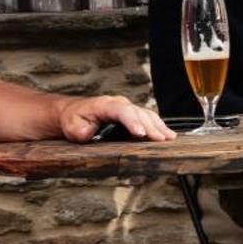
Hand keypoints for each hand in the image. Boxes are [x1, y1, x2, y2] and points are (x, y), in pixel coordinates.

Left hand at [58, 95, 175, 143]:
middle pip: (139, 113)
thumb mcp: (72, 127)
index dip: (132, 122)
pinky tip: (167, 135)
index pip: (122, 111)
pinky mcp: (132, 115)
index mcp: (105, 105)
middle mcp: (119, 103)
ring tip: (169, 138)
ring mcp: (128, 108)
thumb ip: (81, 131)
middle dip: (151, 127)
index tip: (140, 133)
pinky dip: (158, 126)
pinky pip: (148, 118)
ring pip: (147, 115)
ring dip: (159, 126)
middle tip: (161, 139)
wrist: (74, 112)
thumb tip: (88, 134)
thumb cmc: (74, 120)